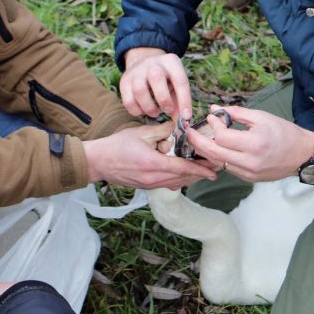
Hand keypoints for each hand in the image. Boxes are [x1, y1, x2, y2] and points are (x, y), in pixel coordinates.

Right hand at [84, 122, 215, 189]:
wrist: (98, 162)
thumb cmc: (117, 145)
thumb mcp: (141, 132)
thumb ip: (162, 130)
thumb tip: (179, 127)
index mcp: (153, 164)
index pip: (182, 168)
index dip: (200, 170)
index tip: (214, 170)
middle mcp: (153, 178)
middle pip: (183, 178)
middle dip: (200, 173)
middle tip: (215, 168)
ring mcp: (149, 185)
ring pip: (176, 183)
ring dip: (190, 177)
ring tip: (203, 170)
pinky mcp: (146, 186)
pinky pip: (167, 184)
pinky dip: (178, 179)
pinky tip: (183, 173)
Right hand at [120, 48, 192, 120]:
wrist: (143, 63)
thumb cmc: (165, 79)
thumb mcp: (176, 84)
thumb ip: (180, 102)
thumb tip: (182, 121)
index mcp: (170, 62)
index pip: (180, 80)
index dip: (185, 100)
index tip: (186, 117)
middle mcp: (153, 64)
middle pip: (156, 77)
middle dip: (164, 99)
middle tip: (168, 110)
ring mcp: (136, 71)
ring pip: (139, 89)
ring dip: (149, 107)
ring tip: (155, 113)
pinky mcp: (124, 81)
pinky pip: (128, 100)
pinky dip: (136, 110)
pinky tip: (143, 111)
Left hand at [185, 105, 313, 182]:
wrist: (303, 155)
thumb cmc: (284, 133)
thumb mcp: (262, 117)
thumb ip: (236, 113)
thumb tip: (214, 109)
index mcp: (254, 144)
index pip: (222, 137)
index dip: (213, 125)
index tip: (212, 116)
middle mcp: (249, 162)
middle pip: (213, 153)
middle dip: (197, 142)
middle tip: (189, 132)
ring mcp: (248, 173)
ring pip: (217, 163)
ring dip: (206, 151)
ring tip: (199, 139)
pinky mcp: (249, 179)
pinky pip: (227, 168)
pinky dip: (219, 158)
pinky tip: (216, 148)